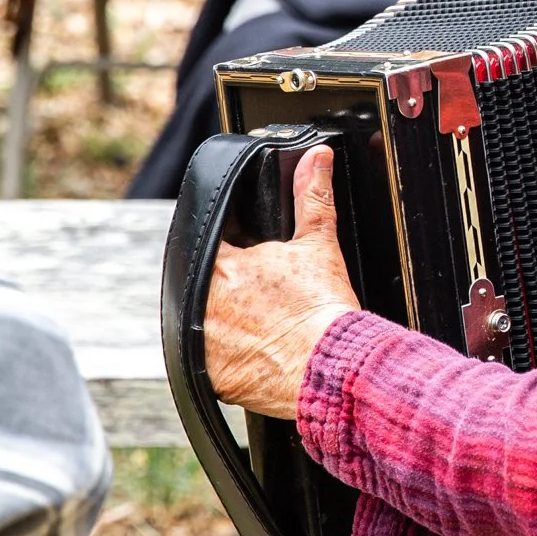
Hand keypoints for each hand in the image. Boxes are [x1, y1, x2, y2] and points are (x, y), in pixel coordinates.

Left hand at [206, 146, 359, 418]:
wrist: (333, 367)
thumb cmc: (324, 309)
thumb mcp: (319, 244)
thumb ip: (311, 196)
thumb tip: (318, 156)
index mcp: (221, 266)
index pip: (211, 248)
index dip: (234, 253)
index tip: (256, 267)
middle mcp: (203, 305)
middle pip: (206, 289)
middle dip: (231, 292)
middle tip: (266, 302)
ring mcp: (205, 346)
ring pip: (206, 327)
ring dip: (227, 325)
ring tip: (264, 329)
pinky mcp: (213, 379)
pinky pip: (214, 365)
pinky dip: (232, 360)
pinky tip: (260, 354)